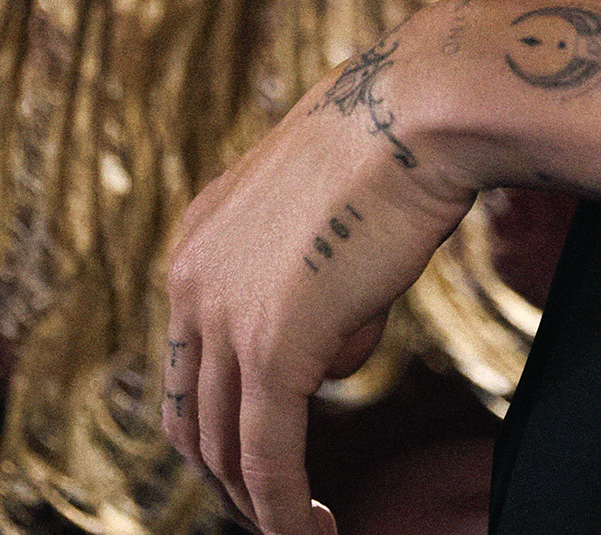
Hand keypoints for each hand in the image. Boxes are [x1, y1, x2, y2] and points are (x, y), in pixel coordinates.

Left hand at [162, 23, 475, 534]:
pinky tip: (312, 532)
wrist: (415, 109)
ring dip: (260, 501)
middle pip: (191, 412)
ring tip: (306, 526)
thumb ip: (304, 265)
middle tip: (278, 503)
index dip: (218, 418)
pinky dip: (284, 510)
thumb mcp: (321, 201)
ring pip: (226, 445)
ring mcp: (225, 314)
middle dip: (229, 471)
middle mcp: (191, 276)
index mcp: (196, 238)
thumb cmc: (390, 138)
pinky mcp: (273, 347)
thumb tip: (331, 335)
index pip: (186, 359)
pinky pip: (269, 456)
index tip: (260, 450)